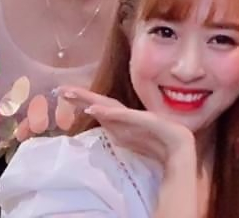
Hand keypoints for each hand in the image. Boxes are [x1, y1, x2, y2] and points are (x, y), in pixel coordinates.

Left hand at [58, 86, 194, 166]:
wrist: (178, 149)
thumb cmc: (159, 142)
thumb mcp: (131, 139)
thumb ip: (117, 131)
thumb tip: (99, 124)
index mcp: (120, 120)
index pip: (97, 107)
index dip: (81, 99)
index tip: (64, 93)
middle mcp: (123, 117)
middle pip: (98, 103)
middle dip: (79, 95)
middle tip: (60, 89)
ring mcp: (131, 118)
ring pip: (105, 106)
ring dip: (87, 100)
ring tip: (70, 93)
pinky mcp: (140, 120)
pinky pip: (119, 116)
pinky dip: (105, 112)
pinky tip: (93, 110)